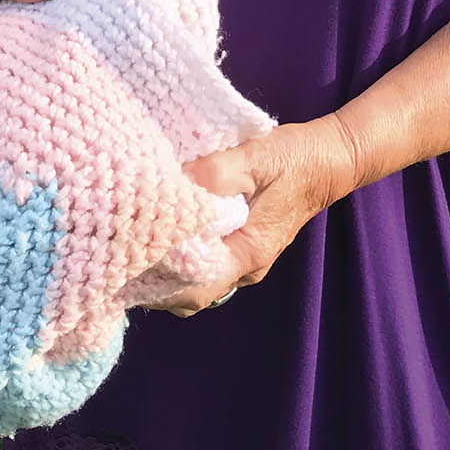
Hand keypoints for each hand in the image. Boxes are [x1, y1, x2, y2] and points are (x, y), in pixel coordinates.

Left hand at [142, 119, 356, 316]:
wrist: (329, 158)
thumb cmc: (293, 158)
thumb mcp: (253, 157)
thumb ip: (214, 173)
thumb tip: (174, 184)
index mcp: (247, 252)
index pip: (193, 288)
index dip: (156, 282)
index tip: (124, 260)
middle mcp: (246, 267)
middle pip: (191, 292)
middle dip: (154, 282)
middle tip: (119, 253)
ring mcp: (246, 259)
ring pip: (198, 281)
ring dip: (167, 270)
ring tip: (134, 243)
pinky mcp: (244, 246)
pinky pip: (207, 264)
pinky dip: (182, 258)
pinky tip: (163, 233)